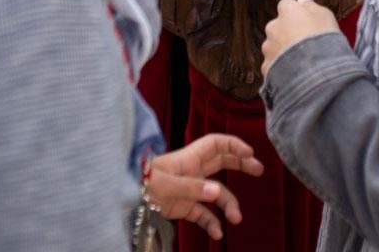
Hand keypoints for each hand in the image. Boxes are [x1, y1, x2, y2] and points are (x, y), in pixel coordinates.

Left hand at [146, 134, 264, 240]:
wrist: (120, 197)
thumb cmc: (138, 183)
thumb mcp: (163, 184)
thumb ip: (191, 188)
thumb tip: (216, 192)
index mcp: (188, 159)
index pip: (216, 144)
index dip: (234, 145)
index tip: (250, 154)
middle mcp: (191, 172)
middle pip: (221, 162)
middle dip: (240, 164)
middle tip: (259, 170)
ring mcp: (187, 190)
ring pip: (215, 193)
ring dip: (228, 204)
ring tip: (236, 218)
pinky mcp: (180, 206)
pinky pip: (201, 213)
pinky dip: (211, 223)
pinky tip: (217, 234)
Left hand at [261, 0, 341, 78]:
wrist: (315, 72)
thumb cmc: (323, 41)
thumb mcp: (325, 16)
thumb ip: (311, 5)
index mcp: (288, 11)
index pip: (287, 5)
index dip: (297, 14)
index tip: (306, 21)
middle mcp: (273, 27)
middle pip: (278, 26)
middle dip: (288, 32)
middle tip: (305, 43)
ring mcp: (269, 48)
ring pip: (274, 46)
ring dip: (284, 50)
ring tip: (302, 60)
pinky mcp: (267, 67)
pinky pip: (273, 65)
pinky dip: (281, 68)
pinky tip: (296, 72)